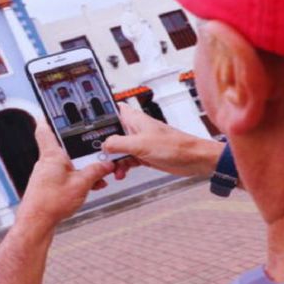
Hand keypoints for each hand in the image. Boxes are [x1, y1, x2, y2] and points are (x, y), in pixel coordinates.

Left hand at [16, 120, 114, 230]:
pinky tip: (87, 187)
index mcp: (52, 154)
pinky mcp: (47, 184)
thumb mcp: (81, 184)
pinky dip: (76, 178)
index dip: (50, 117)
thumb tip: (106, 164)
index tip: (58, 111)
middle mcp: (46, 161)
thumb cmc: (50, 203)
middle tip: (95, 155)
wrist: (36, 223)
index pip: (45, 127)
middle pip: (64, 147)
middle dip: (81, 152)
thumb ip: (96, 171)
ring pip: (67, 163)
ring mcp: (46, 173)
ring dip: (81, 168)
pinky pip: (65, 175)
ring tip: (94, 178)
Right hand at [103, 104, 223, 179]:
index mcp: (134, 119)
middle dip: (104, 144)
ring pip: (118, 149)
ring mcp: (139, 142)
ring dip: (113, 159)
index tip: (89, 126)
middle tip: (99, 154)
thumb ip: (119, 143)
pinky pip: (127, 160)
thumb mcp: (140, 144)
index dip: (101, 115)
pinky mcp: (144, 155)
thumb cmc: (175, 146)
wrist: (194, 160)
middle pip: (112, 133)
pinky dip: (122, 166)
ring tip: (112, 168)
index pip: (113, 110)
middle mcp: (135, 129)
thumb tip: (104, 144)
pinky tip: (121, 172)